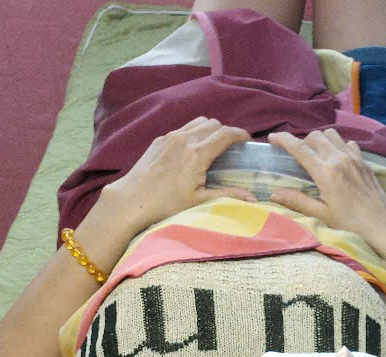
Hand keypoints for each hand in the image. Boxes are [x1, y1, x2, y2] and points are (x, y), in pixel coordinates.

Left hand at [104, 117, 252, 232]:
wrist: (133, 199)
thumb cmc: (167, 204)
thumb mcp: (200, 201)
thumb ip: (228, 195)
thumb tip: (253, 198)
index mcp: (198, 153)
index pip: (225, 134)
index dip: (240, 134)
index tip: (248, 141)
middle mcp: (185, 139)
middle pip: (213, 123)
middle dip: (226, 132)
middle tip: (231, 148)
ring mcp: (171, 137)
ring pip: (198, 122)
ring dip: (210, 130)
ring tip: (213, 146)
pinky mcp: (160, 139)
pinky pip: (183, 128)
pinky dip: (194, 133)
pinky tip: (193, 151)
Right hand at [266, 129, 385, 263]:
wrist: (382, 223)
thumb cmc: (351, 223)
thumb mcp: (322, 215)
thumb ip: (298, 201)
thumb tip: (274, 194)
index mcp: (326, 173)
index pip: (300, 148)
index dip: (284, 139)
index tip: (273, 138)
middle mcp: (339, 159)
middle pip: (315, 136)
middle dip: (302, 141)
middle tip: (298, 155)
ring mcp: (353, 157)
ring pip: (331, 134)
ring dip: (320, 140)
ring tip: (317, 155)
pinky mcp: (363, 160)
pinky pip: (347, 143)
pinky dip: (338, 145)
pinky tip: (337, 159)